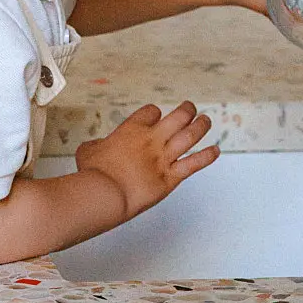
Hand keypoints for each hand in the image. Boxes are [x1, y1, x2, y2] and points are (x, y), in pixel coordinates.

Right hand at [75, 101, 216, 218]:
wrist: (105, 193)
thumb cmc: (93, 174)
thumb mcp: (88, 150)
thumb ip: (97, 144)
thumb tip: (97, 146)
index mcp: (132, 129)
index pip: (151, 111)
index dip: (155, 113)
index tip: (156, 117)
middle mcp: (152, 140)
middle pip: (178, 116)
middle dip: (187, 110)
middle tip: (190, 108)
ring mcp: (163, 158)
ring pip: (190, 135)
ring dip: (201, 125)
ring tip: (206, 120)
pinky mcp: (170, 177)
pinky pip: (194, 163)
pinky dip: (207, 156)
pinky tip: (215, 150)